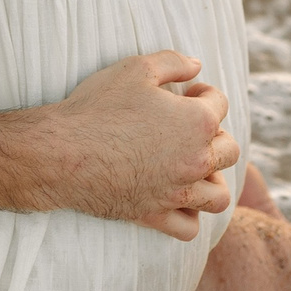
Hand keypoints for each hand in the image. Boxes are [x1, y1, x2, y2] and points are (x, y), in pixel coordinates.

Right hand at [43, 51, 237, 240]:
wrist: (61, 152)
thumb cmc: (97, 107)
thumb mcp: (136, 68)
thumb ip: (174, 62)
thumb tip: (197, 65)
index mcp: (197, 121)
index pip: (219, 103)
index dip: (204, 92)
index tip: (188, 92)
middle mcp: (196, 161)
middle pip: (228, 150)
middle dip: (215, 135)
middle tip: (187, 127)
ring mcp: (178, 193)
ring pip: (218, 196)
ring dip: (212, 180)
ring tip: (192, 167)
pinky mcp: (156, 216)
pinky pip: (190, 228)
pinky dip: (190, 216)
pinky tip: (176, 199)